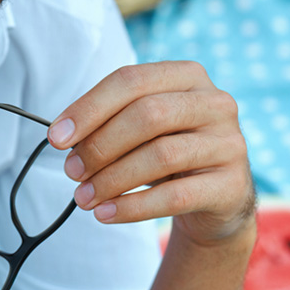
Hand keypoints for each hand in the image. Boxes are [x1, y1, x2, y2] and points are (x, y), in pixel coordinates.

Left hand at [46, 60, 255, 245]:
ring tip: (83, 197)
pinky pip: (176, 196)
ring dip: (112, 180)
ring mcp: (230, 143)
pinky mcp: (233, 185)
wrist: (214, 197)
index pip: (130, 80)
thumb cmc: (165, 149)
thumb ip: (106, 123)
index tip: (55, 137)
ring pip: (160, 155)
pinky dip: (133, 207)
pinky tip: (106, 214)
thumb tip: (63, 138)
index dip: (88, 108)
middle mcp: (214, 102)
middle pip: (147, 115)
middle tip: (70, 171)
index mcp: (186, 75)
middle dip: (99, 145)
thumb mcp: (138, 128)